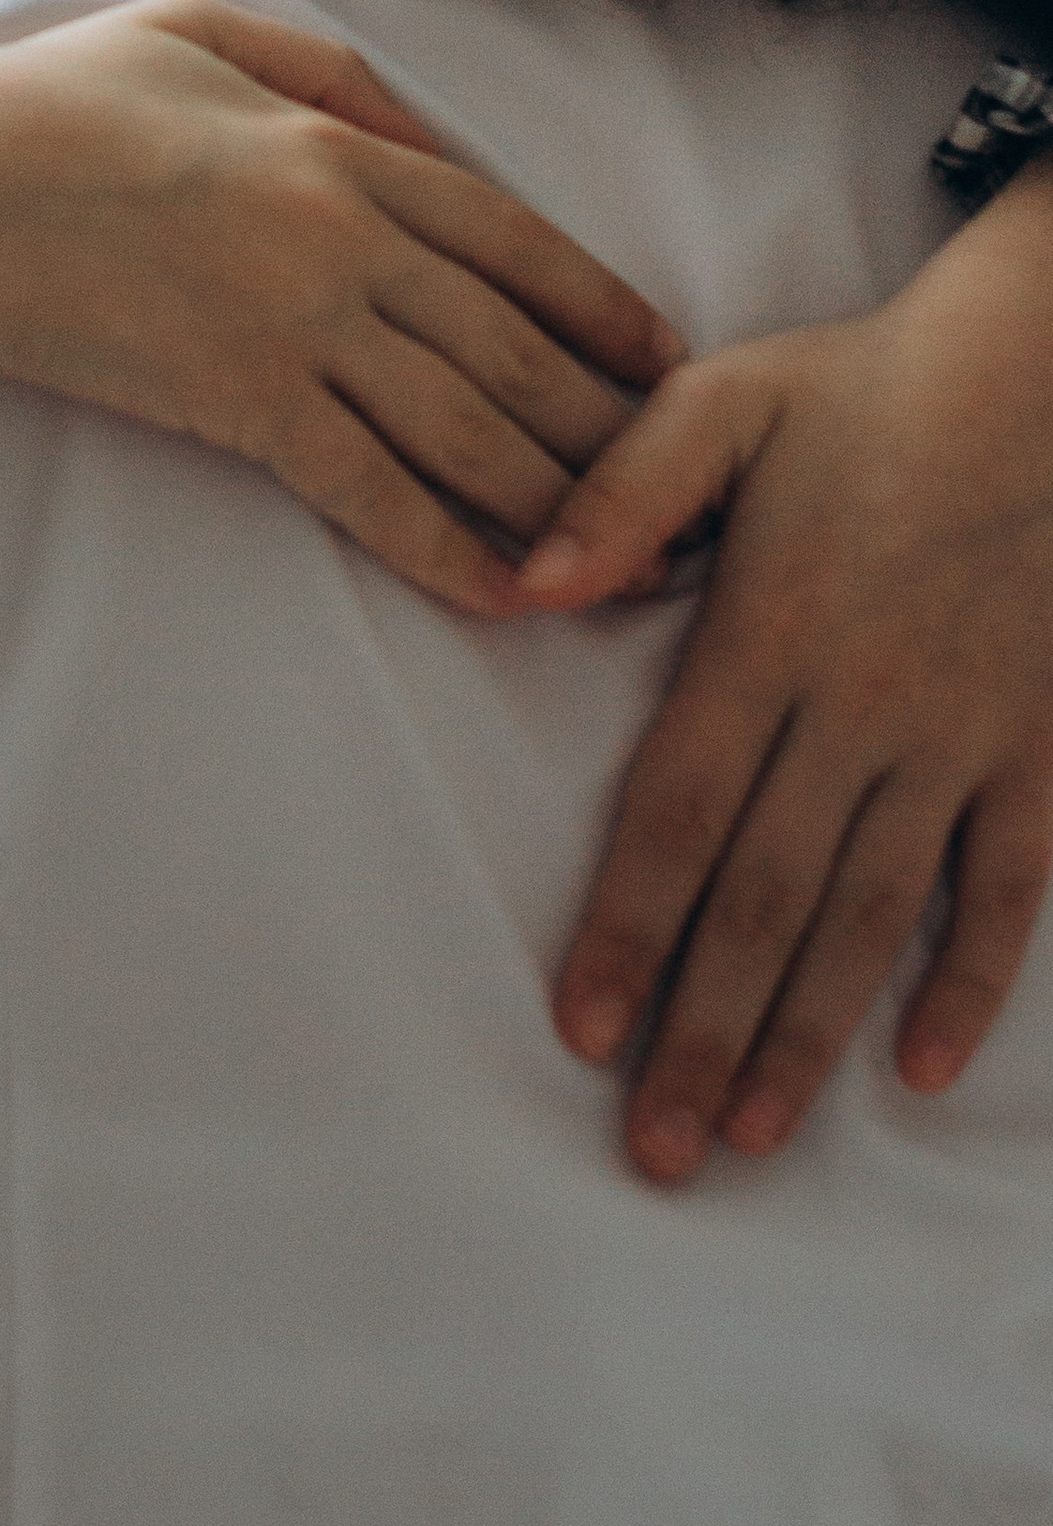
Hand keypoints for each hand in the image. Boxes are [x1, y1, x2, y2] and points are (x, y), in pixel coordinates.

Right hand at [0, 0, 682, 615]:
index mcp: (342, 142)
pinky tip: (501, 592)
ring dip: (555, 499)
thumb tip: (426, 139)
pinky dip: (445, 546)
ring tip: (617, 558)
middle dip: (607, 425)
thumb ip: (328, 76)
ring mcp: (295, 327)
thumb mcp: (199, 31)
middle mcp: (344, 236)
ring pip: (465, 427)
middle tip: (672, 489)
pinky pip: (368, 489)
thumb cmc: (48, 103)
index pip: (514, 236)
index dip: (600, 307)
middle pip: (514, 346)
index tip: (662, 363)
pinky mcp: (237, 405)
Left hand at [522, 157, 1052, 1183]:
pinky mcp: (1039, 747)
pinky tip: (919, 1065)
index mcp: (770, 634)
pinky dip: (971, 978)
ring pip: (873, 916)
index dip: (626, 927)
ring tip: (752, 1136)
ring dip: (811, 1034)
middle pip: (766, 899)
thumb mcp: (722, 401)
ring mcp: (961, 737)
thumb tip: (524, 580)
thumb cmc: (864, 387)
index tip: (581, 1029)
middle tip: (654, 1151)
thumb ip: (621, 491)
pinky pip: (1011, 885)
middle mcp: (864, 707)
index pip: (679, 812)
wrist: (1047, 374)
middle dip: (706, 1033)